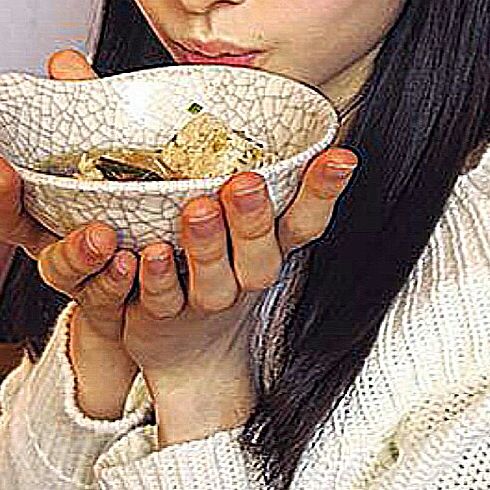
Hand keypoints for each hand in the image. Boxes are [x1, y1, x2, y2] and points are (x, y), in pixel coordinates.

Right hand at [0, 50, 133, 345]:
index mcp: (22, 184)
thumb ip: (86, 101)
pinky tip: (131, 262)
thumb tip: (62, 62)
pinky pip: (103, 293)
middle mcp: (36, 227)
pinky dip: (115, 280)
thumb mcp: (107, 136)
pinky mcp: (104, 293)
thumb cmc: (116, 193)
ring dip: (72, 250)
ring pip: (53, 266)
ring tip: (101, 235)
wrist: (158, 266)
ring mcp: (66, 264)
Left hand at [120, 146, 357, 441]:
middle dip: (254, 218)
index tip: (340, 158)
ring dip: (207, 245)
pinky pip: (161, 299)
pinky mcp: (164, 316)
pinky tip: (149, 254)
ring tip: (199, 211)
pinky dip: (156, 278)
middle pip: (259, 256)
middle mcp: (243, 279)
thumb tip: (293, 129)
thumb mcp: (250, 238)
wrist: (189, 360)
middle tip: (247, 182)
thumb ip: (264, 190)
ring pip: (212, 280)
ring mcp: (204, 301)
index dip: (323, 194)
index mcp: (269, 252)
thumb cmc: (222, 278)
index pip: (304, 223)